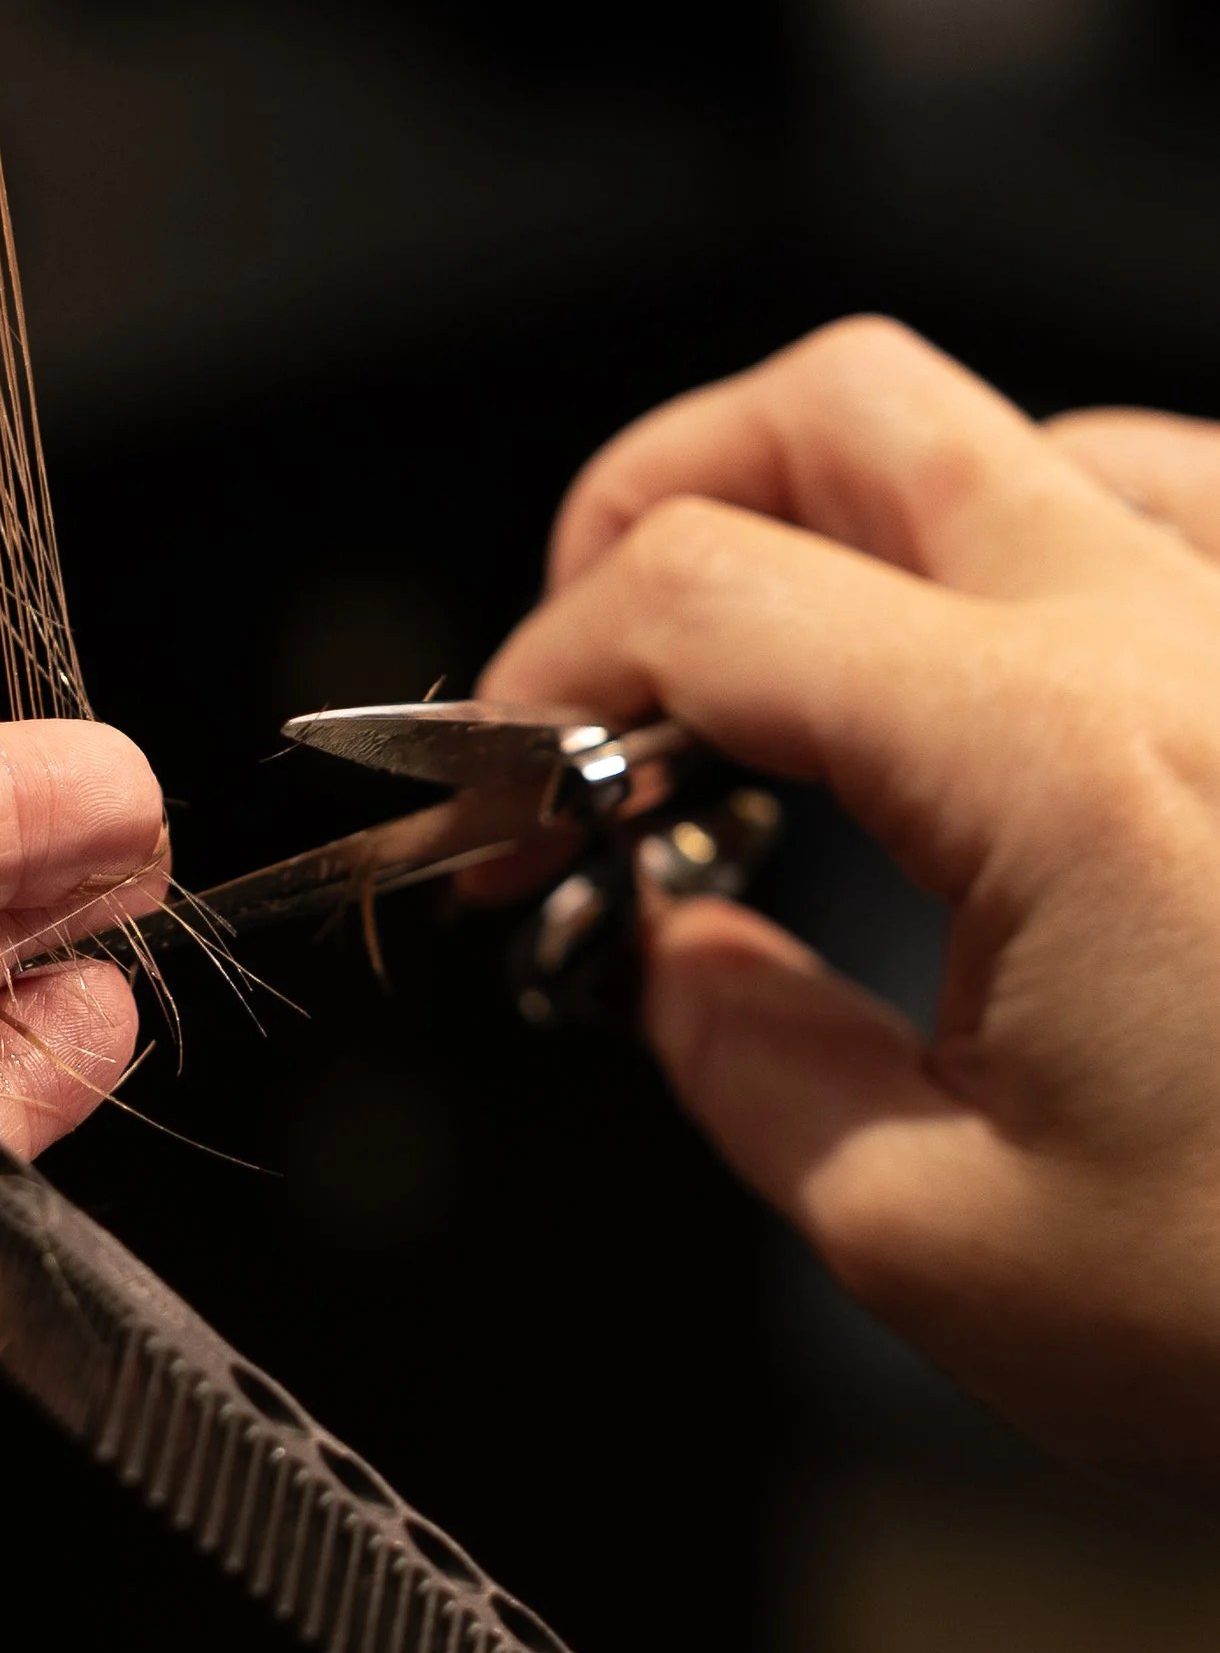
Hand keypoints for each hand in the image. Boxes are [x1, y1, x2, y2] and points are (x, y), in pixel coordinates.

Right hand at [481, 317, 1219, 1492]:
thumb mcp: (950, 1243)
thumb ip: (747, 1062)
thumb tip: (672, 957)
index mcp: (1053, 761)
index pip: (698, 591)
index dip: (540, 667)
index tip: (499, 787)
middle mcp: (1178, 634)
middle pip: (843, 409)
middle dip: (659, 500)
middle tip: (598, 664)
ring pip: (1015, 431)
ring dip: (847, 514)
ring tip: (788, 669)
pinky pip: (1172, 501)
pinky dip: (1032, 542)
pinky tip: (998, 672)